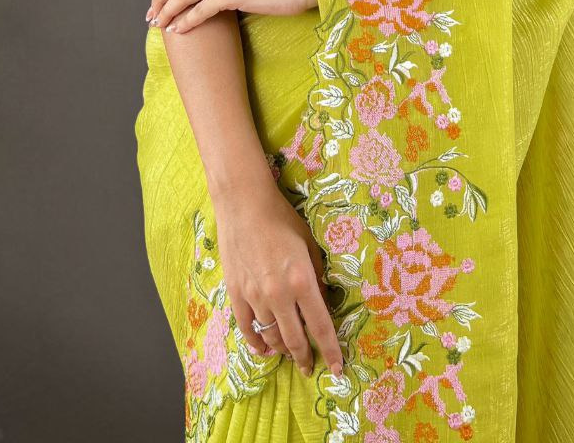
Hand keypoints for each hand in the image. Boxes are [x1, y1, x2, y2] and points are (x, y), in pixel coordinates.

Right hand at [216, 181, 343, 378]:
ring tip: (290, 353)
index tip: (338, 369)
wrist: (244, 204)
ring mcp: (254, 297)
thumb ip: (317, 279)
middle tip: (311, 367)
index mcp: (302, 281)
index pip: (320, 327)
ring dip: (282, 349)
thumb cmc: (282, 219)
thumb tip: (321, 304)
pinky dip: (256, 343)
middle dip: (305, 358)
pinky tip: (263, 349)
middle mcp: (278, 294)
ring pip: (270, 337)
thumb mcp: (310, 246)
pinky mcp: (236, 294)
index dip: (330, 351)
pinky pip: (246, 328)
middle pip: (295, 340)